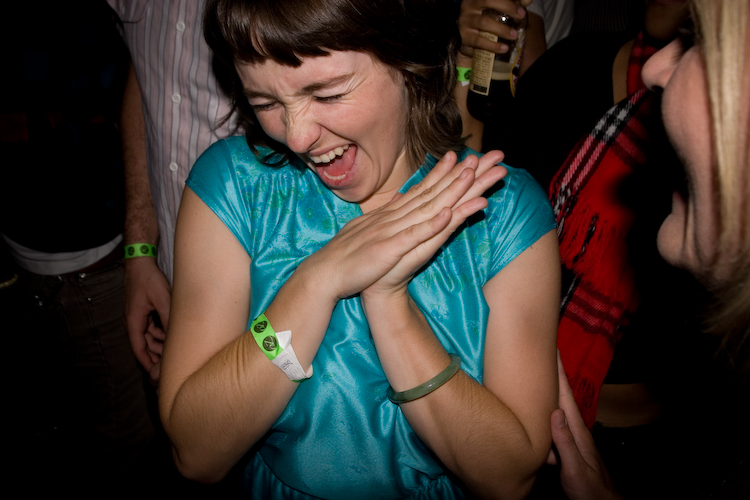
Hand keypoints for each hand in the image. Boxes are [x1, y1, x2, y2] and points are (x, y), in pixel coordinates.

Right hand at [124, 256, 170, 382]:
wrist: (141, 262)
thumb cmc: (149, 279)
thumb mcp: (162, 299)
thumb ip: (168, 317)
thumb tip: (176, 335)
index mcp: (134, 321)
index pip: (139, 348)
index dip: (147, 362)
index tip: (155, 374)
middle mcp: (134, 321)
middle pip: (144, 345)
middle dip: (156, 355)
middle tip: (170, 364)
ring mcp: (139, 316)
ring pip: (149, 336)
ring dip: (159, 343)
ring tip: (174, 350)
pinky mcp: (144, 310)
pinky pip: (151, 327)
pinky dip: (160, 333)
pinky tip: (171, 333)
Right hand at [304, 151, 505, 300]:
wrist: (327, 273)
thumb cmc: (350, 255)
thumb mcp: (371, 229)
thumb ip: (388, 214)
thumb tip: (401, 198)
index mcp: (393, 213)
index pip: (425, 189)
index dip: (446, 172)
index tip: (466, 157)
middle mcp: (396, 215)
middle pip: (436, 192)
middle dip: (465, 174)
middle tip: (491, 158)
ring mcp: (393, 230)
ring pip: (429, 208)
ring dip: (452, 191)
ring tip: (475, 174)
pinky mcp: (390, 248)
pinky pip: (415, 235)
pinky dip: (432, 224)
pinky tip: (449, 213)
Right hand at [459, 0, 531, 57]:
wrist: (467, 38)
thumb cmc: (486, 19)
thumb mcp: (498, 9)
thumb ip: (513, 4)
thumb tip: (528, 1)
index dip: (508, 1)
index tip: (522, 10)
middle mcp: (469, 5)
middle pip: (487, 0)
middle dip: (507, 7)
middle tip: (521, 16)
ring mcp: (465, 21)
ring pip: (484, 22)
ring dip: (501, 29)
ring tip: (514, 35)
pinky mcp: (464, 37)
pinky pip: (479, 41)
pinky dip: (493, 45)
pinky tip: (504, 48)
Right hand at [548, 352, 622, 499]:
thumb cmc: (589, 489)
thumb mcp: (574, 468)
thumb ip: (565, 442)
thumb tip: (554, 411)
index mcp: (576, 430)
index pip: (565, 394)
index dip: (558, 371)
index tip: (552, 348)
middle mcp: (573, 428)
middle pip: (560, 395)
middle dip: (552, 373)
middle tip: (540, 351)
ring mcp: (570, 436)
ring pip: (555, 407)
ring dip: (547, 390)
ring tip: (534, 374)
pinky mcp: (565, 445)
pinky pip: (552, 423)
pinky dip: (543, 411)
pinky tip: (534, 411)